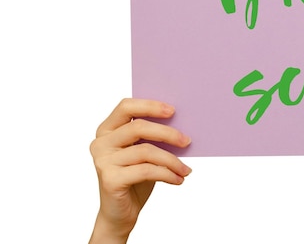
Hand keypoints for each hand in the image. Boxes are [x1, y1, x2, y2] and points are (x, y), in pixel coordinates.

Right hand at [89, 99, 191, 242]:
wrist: (120, 213)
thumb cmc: (136, 178)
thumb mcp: (144, 152)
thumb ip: (152, 137)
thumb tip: (182, 124)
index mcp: (107, 129)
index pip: (126, 107)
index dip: (150, 106)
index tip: (173, 111)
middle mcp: (101, 143)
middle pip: (138, 127)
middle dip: (167, 133)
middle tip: (187, 141)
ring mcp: (103, 161)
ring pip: (146, 151)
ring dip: (172, 160)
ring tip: (185, 169)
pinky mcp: (110, 179)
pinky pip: (146, 170)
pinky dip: (167, 174)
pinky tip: (178, 179)